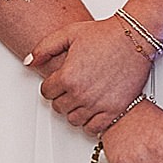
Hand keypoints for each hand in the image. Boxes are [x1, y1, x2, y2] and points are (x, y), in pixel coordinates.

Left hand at [29, 16, 153, 132]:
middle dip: (62, 97)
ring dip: (74, 110)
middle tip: (70, 88)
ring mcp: (97, 104)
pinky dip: (90, 123)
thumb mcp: (68, 34)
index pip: (46, 93)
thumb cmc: (105, 35)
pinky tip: (92, 111)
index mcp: (67, 77)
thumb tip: (29, 61)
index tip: (58, 81)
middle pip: (59, 107)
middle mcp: (81, 94)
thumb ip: (44, 48)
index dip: (51, 85)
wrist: (133, 38)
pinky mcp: (114, 110)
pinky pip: (94, 128)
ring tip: (81, 98)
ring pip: (74, 120)